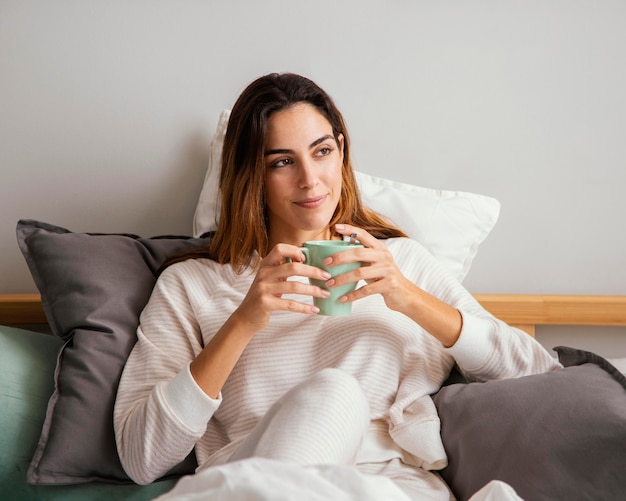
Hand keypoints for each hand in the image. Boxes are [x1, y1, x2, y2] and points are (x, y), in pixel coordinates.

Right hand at [232, 243, 331, 332]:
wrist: (246, 316)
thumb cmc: (264, 295)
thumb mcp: (270, 278)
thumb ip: (283, 268)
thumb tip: (307, 257)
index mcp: (266, 264)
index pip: (280, 249)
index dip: (295, 251)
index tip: (308, 259)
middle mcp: (263, 274)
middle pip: (293, 267)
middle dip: (313, 271)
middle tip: (327, 276)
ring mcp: (263, 288)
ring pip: (294, 286)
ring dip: (313, 290)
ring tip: (325, 294)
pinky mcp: (265, 303)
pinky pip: (290, 304)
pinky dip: (305, 307)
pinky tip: (315, 310)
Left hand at [328, 224, 462, 345]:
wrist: (405, 294)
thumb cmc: (383, 278)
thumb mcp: (374, 264)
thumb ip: (361, 257)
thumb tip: (334, 254)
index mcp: (380, 248)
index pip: (363, 234)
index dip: (349, 229)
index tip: (335, 227)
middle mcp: (384, 256)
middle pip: (359, 253)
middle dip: (340, 258)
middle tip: (326, 263)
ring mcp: (388, 270)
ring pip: (360, 273)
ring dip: (342, 279)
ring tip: (329, 284)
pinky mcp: (389, 285)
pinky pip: (366, 290)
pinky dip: (352, 295)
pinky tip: (342, 298)